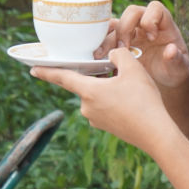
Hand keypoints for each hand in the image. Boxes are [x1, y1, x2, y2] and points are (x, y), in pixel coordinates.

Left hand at [31, 46, 177, 155]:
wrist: (156, 134)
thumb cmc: (143, 100)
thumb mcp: (132, 67)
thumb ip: (118, 54)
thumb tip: (112, 56)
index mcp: (88, 91)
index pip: (62, 78)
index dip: (46, 71)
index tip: (32, 69)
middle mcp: (87, 107)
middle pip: (88, 84)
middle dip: (101, 76)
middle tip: (121, 73)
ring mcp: (96, 119)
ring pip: (99, 95)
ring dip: (109, 88)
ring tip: (132, 89)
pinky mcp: (107, 127)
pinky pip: (107, 107)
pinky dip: (115, 100)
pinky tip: (132, 100)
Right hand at [97, 1, 188, 90]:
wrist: (165, 82)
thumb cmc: (174, 71)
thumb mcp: (180, 68)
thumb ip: (177, 59)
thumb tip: (170, 50)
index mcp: (163, 24)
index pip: (155, 8)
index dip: (151, 19)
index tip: (151, 38)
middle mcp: (145, 24)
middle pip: (131, 12)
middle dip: (125, 29)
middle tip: (124, 49)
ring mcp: (131, 32)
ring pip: (114, 24)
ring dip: (106, 37)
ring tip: (101, 55)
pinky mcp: (119, 43)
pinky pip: (105, 38)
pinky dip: (99, 47)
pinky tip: (97, 60)